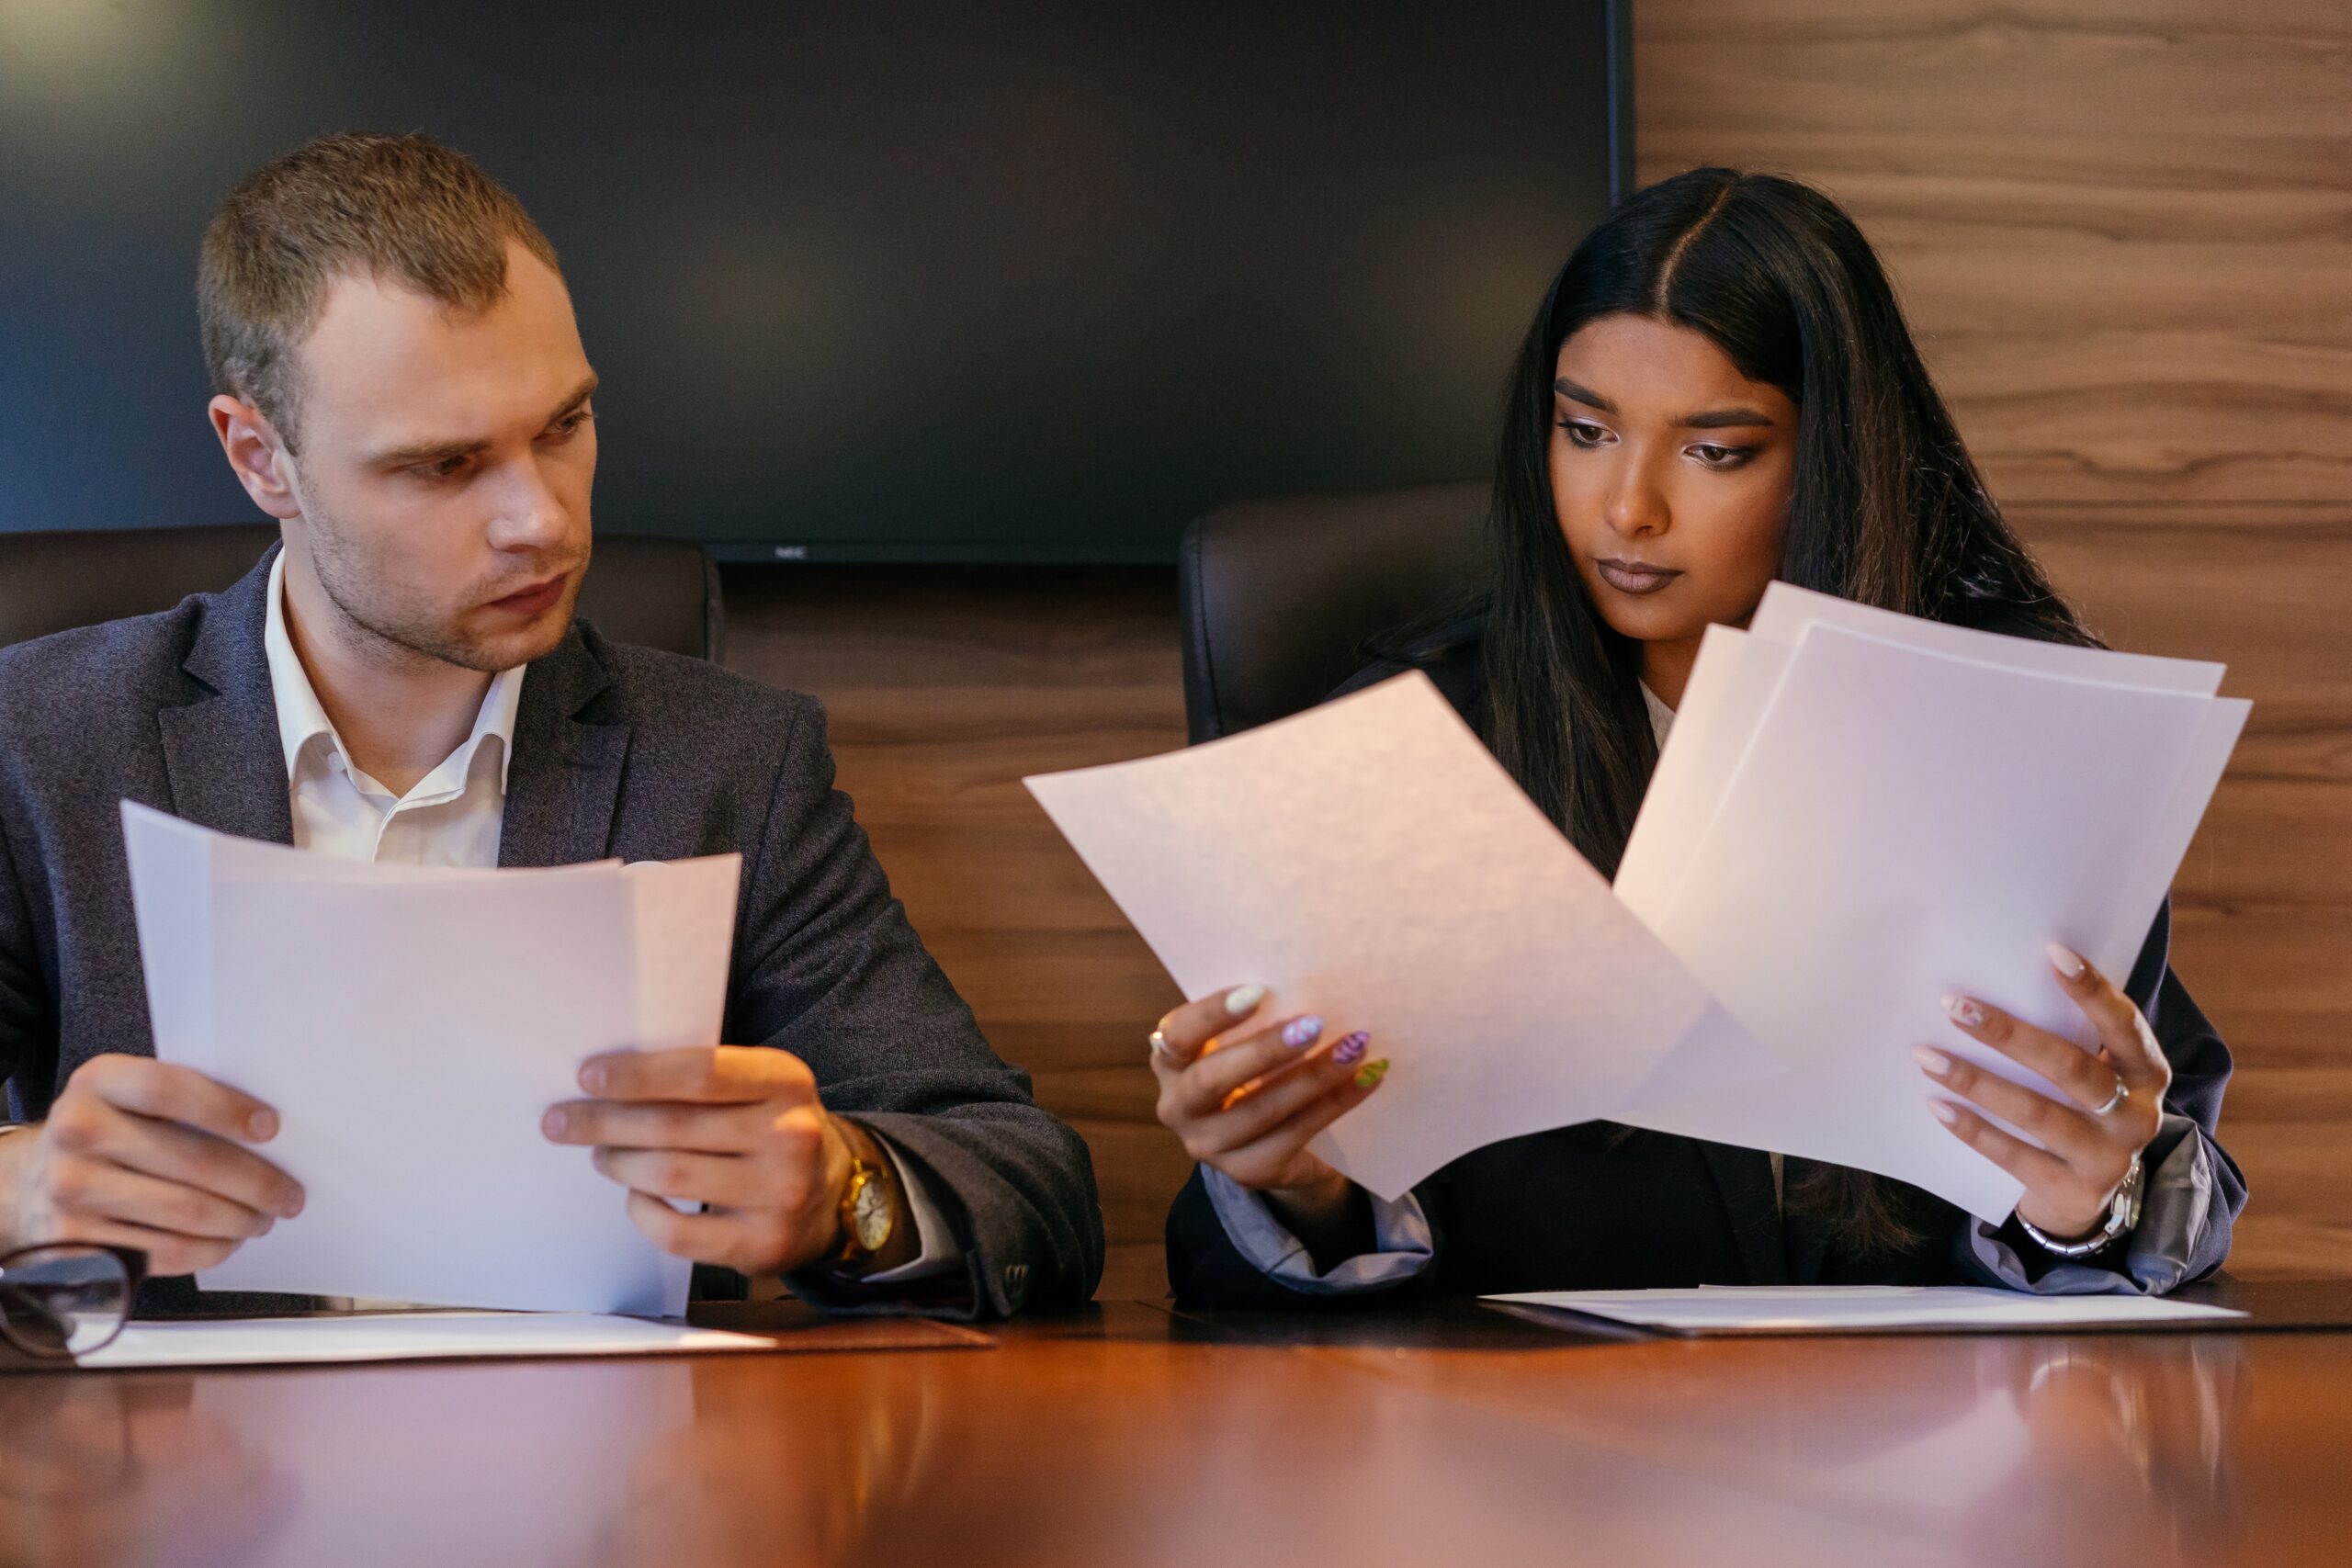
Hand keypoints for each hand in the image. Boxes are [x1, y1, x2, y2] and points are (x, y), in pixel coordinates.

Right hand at [0, 1055, 303, 1276]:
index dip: (227, 1109)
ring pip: (186, 1212)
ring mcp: (71, 1190)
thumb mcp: (125, 1097)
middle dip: (258, 1183)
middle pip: (193, 1161)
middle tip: (289, 1195)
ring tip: (263, 1219)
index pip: (169, 1089)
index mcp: (97, 1082)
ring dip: (240, 1221)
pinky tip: (226, 1241)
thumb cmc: (105, 1133)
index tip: (272, 1129)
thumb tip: (268, 1131)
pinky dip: (209, 1250)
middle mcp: (77, 1132)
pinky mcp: (74, 1241)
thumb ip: (181, 1101)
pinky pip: (163, 1252)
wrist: (28, 1182)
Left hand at [542, 1045, 856, 1274]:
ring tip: (601, 1155)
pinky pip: (675, 1232)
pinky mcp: (761, 1244)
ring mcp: (780, 1194)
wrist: (834, 1195)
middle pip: (674, 1126)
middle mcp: (790, 1135)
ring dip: (619, 1163)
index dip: (638, 1074)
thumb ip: (705, 1080)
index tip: (588, 1076)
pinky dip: (642, 1212)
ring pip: (668, 1176)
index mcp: (787, 1081)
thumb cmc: (773, 1129)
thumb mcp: (761, 1088)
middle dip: (604, 1122)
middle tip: (562, 1121)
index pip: (702, 1072)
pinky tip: (636, 1196)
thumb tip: (609, 1081)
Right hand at [1150, 984, 1385, 1236]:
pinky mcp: (1248, 1171)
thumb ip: (1255, 1020)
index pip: (1178, 1035)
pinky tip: (1366, 1078)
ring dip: (1314, 1076)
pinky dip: (1336, 1102)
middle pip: (1212, 1079)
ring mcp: (1210, 1145)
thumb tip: (1308, 984)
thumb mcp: (1241, 1044)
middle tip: (1314, 1023)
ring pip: (1261, 1110)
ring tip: (1354, 1047)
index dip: (1212, 1014)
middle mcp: (1178, 1107)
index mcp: (1170, 1062)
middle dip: (1266, 1049)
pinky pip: (1296, 1133)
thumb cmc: (1256, 1074)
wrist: (1275, 1146)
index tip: (1259, 990)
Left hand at [1918, 944, 2168, 1240]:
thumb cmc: (2079, 1109)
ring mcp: (2109, 1158)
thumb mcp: (2093, 1072)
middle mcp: (2137, 1115)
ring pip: (2038, 1114)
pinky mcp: (2075, 1193)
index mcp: (2147, 1072)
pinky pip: (2015, 1156)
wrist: (2087, 1196)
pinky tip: (1937, 1105)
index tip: (2051, 952)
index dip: (2092, 990)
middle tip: (1955, 1007)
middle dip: (2010, 1035)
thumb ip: (2068, 1035)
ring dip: (1976, 1081)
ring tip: (1926, 1056)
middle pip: (2072, 1069)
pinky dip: (1973, 1129)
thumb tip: (1994, 978)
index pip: (2124, 1024)